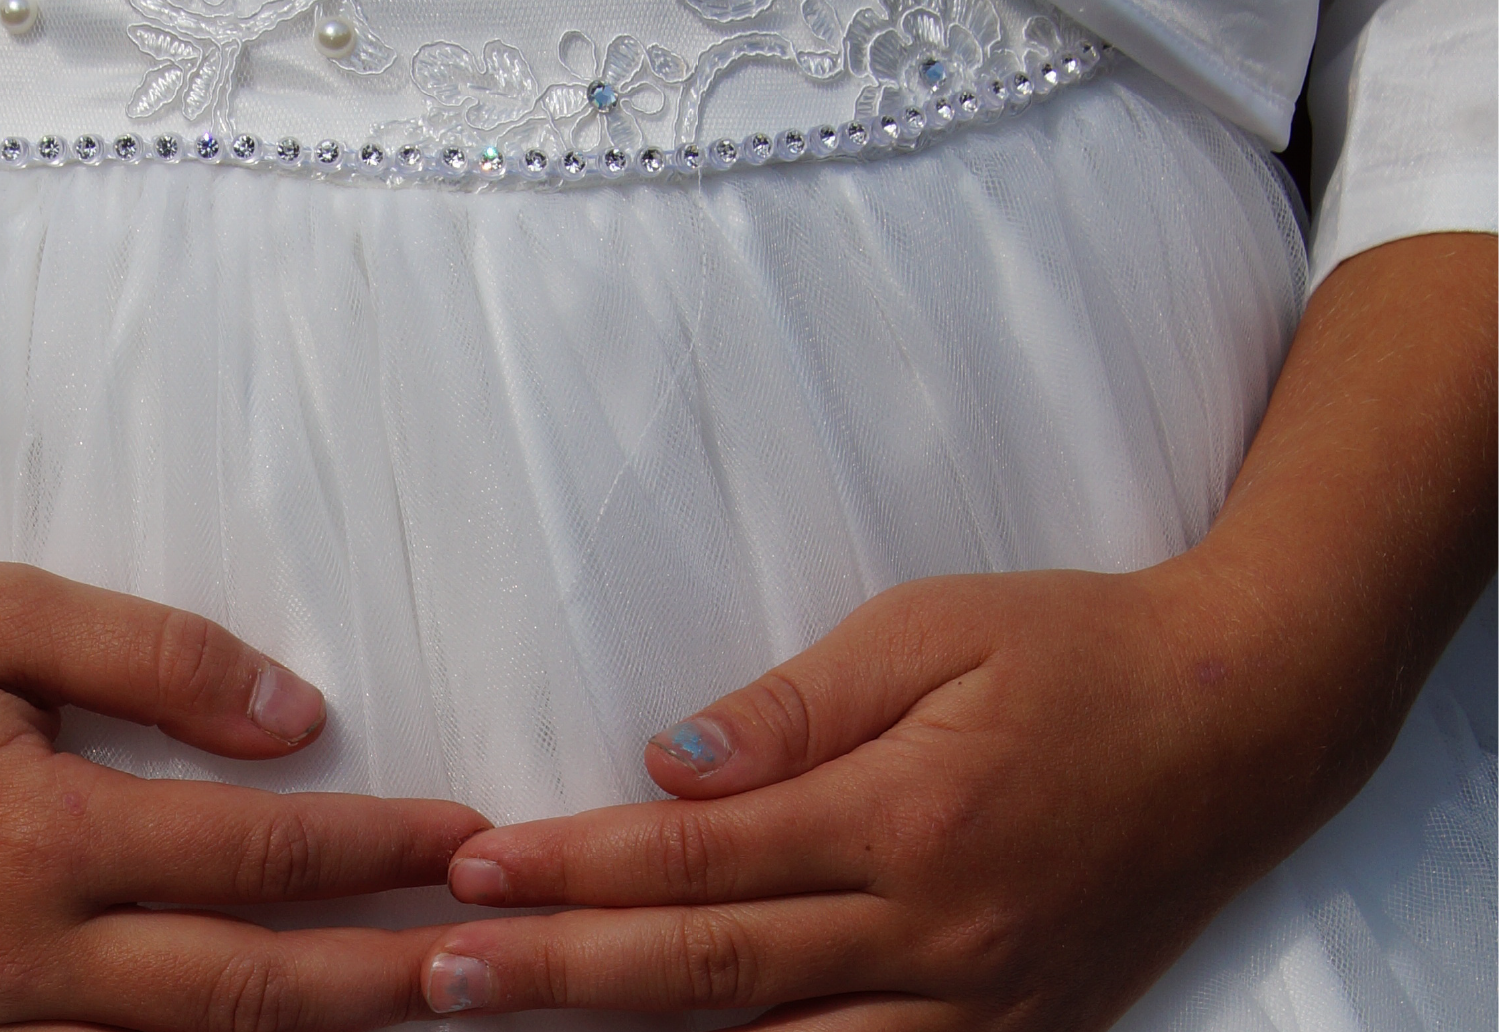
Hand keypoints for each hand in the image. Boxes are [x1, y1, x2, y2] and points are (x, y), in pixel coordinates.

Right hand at [0, 179, 487, 1031]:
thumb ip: (158, 659)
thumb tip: (300, 718)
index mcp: (40, 833)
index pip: (258, 855)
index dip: (380, 849)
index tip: (469, 838)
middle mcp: (15, 960)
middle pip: (248, 995)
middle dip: (385, 984)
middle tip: (493, 970)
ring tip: (410, 1026)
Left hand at [406, 231, 1498, 1030]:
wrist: (1251, 719)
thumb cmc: (1076, 650)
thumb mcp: (932, 630)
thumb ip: (794, 704)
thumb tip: (666, 762)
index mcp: (904, 814)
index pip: (699, 854)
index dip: (576, 866)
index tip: (474, 870)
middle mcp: (934, 928)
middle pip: (710, 970)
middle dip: (561, 976)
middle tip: (439, 977)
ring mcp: (977, 1001)